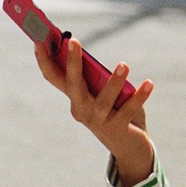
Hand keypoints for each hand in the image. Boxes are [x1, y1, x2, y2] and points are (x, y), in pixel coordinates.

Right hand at [34, 37, 154, 186]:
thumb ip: (97, 75)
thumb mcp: (103, 91)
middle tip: (73, 40)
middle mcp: (81, 110)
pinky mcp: (117, 128)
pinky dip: (139, 96)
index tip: (37, 40)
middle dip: (72, 62)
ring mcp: (98, 121)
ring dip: (114, 82)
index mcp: (75, 98)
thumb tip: (91, 53)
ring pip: (104, 100)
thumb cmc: (115, 111)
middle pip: (73, 85)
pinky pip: (128, 110)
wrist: (129, 147)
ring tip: (124, 64)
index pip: (54, 77)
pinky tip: (148, 83)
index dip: (44, 60)